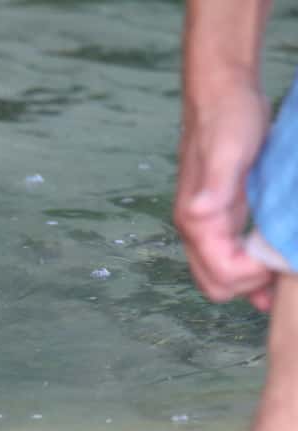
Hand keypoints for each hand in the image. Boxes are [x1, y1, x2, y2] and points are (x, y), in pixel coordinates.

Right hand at [173, 80, 273, 309]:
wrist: (221, 94)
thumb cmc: (226, 120)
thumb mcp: (227, 151)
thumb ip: (214, 186)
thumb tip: (198, 215)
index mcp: (197, 221)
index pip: (221, 275)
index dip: (253, 276)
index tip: (279, 257)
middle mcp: (196, 229)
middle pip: (216, 285)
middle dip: (250, 285)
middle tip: (282, 264)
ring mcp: (208, 226)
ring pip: (222, 276)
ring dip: (252, 282)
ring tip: (285, 268)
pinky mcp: (223, 218)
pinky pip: (232, 258)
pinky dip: (253, 269)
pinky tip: (276, 262)